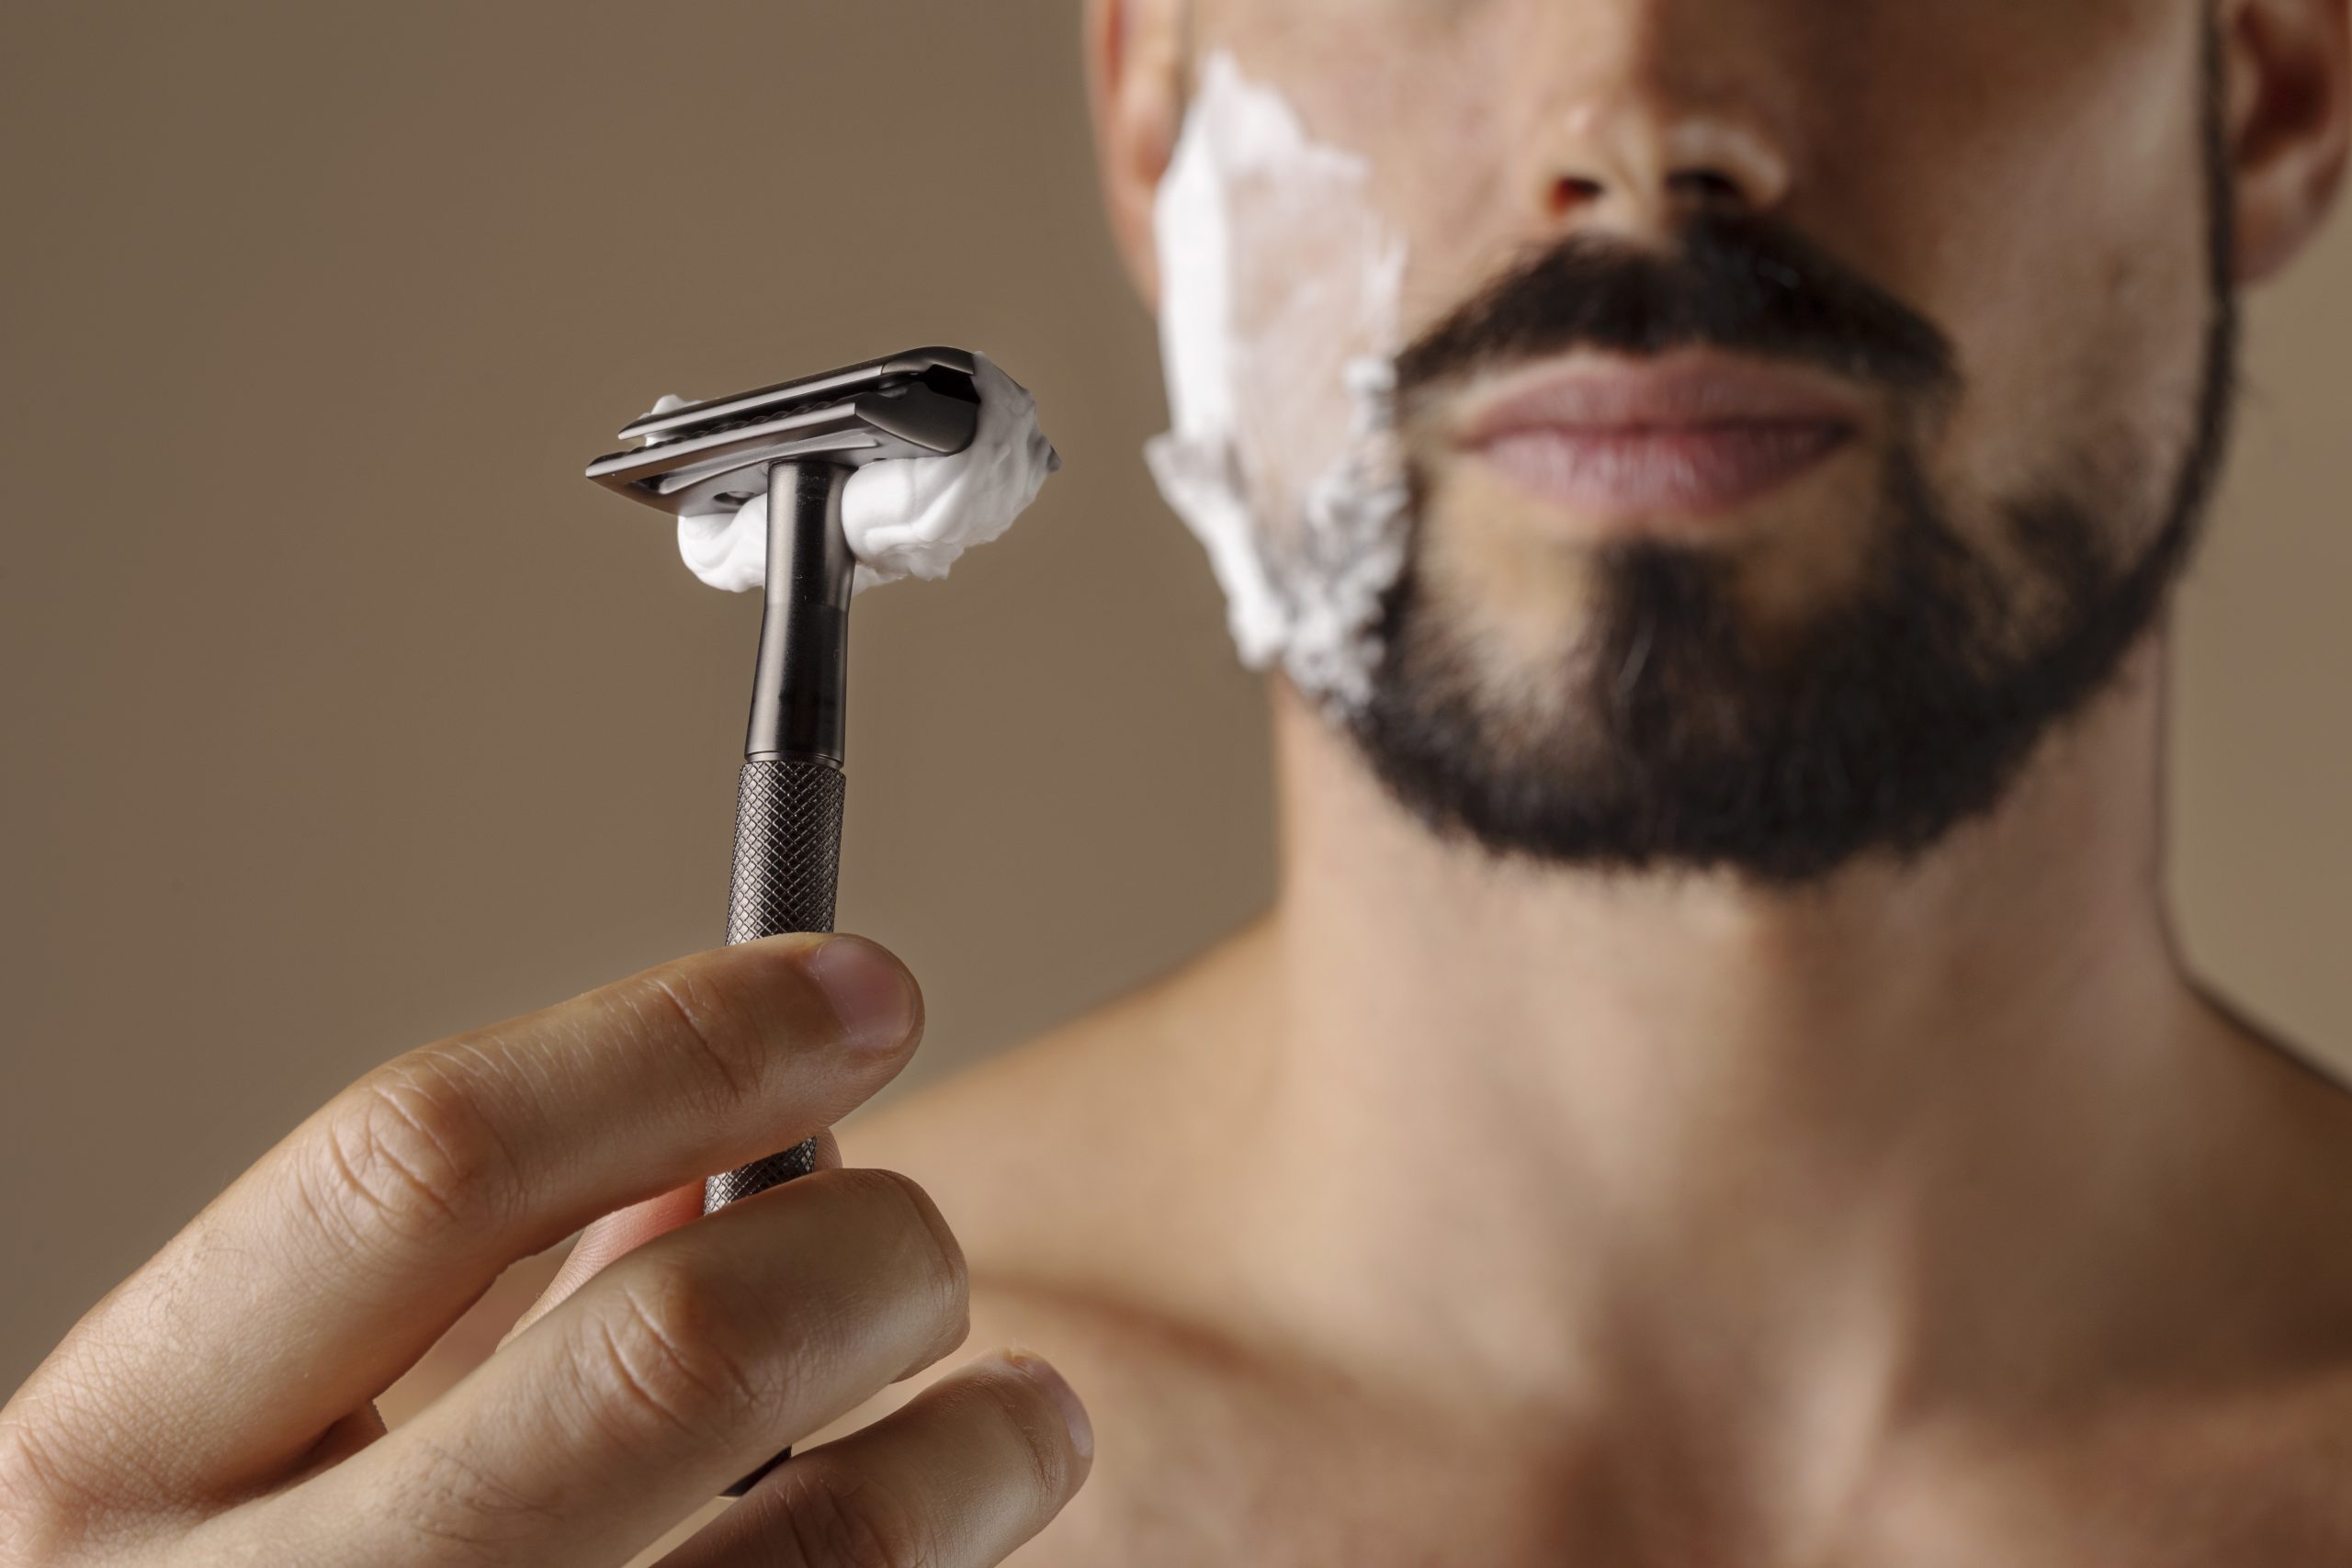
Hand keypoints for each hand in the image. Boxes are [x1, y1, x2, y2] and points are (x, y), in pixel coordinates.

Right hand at [0, 935, 1092, 1566]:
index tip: (862, 988)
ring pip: (825, 1539)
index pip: (425, 1163)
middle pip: (673, 1345)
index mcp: (124, 1452)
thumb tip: (745, 1151)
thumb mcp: (256, 1449)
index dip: (681, 1043)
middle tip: (919, 1243)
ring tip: (1022, 1413)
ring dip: (977, 1442)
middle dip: (867, 1249)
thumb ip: (464, 1298)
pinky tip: (961, 1526)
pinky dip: (950, 1553)